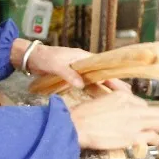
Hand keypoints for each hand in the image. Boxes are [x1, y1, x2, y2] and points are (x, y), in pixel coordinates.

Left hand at [12, 40, 130, 90]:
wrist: (30, 58)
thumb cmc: (44, 58)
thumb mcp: (56, 65)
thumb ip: (69, 74)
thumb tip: (81, 85)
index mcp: (83, 58)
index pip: (103, 67)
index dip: (113, 77)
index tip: (124, 86)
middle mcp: (83, 64)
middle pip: (102, 75)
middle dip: (114, 85)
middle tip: (127, 96)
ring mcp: (78, 71)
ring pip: (95, 82)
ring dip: (105, 90)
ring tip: (117, 100)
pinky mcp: (71, 78)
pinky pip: (86, 86)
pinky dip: (93, 92)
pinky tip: (99, 99)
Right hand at [68, 91, 158, 150]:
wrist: (78, 126)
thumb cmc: (84, 114)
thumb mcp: (102, 99)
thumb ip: (115, 101)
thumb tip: (121, 106)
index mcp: (124, 96)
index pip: (143, 103)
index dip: (143, 112)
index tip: (140, 117)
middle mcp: (133, 107)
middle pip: (156, 112)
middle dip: (155, 119)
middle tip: (151, 125)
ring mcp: (135, 122)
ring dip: (157, 128)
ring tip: (154, 133)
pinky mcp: (133, 136)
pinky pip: (153, 137)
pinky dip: (156, 140)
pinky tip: (156, 142)